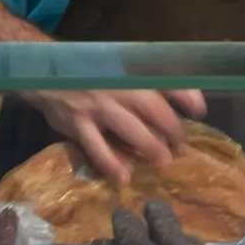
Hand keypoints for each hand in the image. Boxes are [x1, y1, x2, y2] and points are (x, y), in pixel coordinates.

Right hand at [28, 88, 207, 184]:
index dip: (185, 94)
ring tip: (163, 161)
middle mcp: (116, 86)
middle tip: (182, 146)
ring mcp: (97, 106)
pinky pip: (96, 147)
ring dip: (150, 146)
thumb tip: (180, 98)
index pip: (163, 78)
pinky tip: (124, 177)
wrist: (44, 70)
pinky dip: (111, 163)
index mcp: (129, 70)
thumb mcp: (116, 67)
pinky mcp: (77, 124)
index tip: (200, 110)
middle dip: (172, 129)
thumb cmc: (90, 70)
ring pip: (130, 128)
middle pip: (153, 108)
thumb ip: (143, 80)